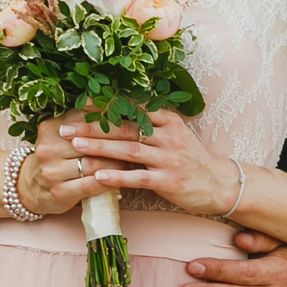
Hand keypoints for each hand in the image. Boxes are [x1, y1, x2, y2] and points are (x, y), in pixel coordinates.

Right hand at [20, 119, 136, 219]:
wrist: (31, 187)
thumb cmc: (57, 156)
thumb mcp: (64, 134)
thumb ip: (86, 120)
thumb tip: (122, 103)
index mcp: (51, 127)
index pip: (86, 117)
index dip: (113, 115)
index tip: (135, 114)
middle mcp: (48, 148)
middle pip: (93, 140)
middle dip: (121, 138)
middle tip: (143, 136)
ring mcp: (52, 171)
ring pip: (95, 163)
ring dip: (119, 161)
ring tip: (136, 158)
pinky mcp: (59, 192)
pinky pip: (91, 185)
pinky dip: (111, 180)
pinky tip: (124, 177)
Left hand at [59, 108, 236, 216]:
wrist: (220, 184)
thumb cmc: (191, 159)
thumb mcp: (176, 134)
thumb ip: (151, 124)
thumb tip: (118, 114)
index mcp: (169, 120)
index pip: (132, 108)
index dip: (106, 105)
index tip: (80, 103)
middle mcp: (169, 136)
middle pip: (125, 128)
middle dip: (93, 127)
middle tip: (66, 127)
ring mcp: (169, 159)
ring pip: (128, 150)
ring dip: (99, 148)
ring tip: (75, 146)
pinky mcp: (168, 181)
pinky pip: (137, 177)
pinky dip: (116, 176)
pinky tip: (97, 177)